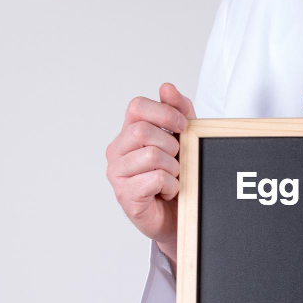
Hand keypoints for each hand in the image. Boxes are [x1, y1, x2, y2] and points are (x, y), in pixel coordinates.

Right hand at [106, 84, 194, 263]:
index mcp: (129, 133)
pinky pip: (156, 179)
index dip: (164, 112)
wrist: (179, 216)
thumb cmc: (178, 177)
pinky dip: (172, 186)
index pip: (136, 106)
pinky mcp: (125, 195)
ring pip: (152, 156)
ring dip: (174, 168)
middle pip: (143, 131)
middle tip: (178, 160)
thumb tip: (167, 87)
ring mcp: (117, 173)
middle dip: (171, 145)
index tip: (184, 126)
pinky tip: (169, 192)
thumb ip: (179, 113)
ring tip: (173, 178)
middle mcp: (117, 151)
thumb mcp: (184, 139)